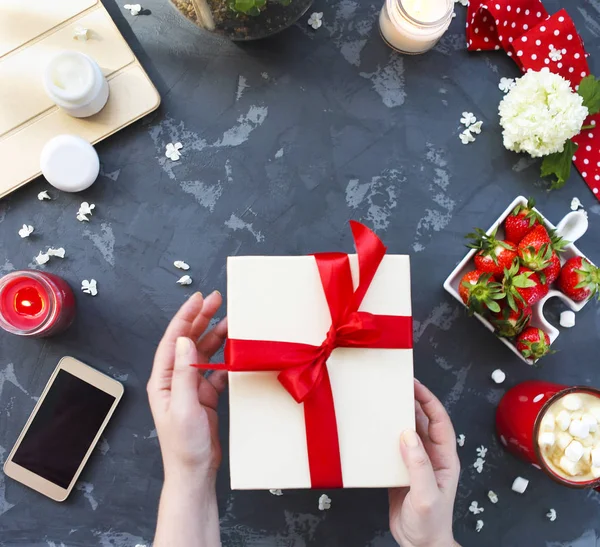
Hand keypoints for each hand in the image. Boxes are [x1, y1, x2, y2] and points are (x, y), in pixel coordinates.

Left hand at [147, 291, 227, 483]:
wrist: (195, 472)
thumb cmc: (183, 445)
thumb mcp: (183, 407)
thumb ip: (185, 373)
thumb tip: (185, 340)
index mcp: (163, 380)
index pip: (173, 340)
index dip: (185, 317)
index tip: (198, 299)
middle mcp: (175, 379)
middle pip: (188, 341)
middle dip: (202, 319)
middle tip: (217, 299)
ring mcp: (191, 387)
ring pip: (204, 353)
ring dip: (217, 337)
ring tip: (232, 321)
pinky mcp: (206, 396)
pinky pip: (217, 371)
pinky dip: (227, 359)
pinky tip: (237, 351)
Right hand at [389, 380, 460, 546]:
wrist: (419, 546)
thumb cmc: (429, 524)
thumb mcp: (426, 495)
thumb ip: (419, 465)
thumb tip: (408, 435)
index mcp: (445, 458)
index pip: (439, 421)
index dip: (429, 400)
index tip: (414, 385)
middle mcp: (431, 456)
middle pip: (423, 421)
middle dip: (412, 402)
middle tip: (395, 386)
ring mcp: (416, 463)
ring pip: (408, 431)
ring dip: (398, 416)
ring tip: (384, 401)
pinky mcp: (401, 471)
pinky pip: (394, 446)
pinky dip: (385, 435)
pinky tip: (374, 430)